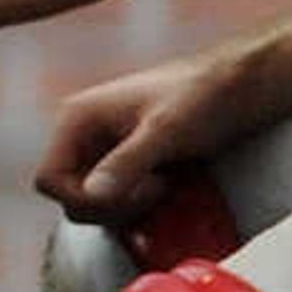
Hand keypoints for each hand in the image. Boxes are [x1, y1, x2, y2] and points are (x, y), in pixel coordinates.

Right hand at [35, 54, 246, 218]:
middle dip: (110, 205)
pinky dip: (136, 204)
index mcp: (77, 119)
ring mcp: (103, 151)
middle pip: (69, 197)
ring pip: (92, 202)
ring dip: (126, 207)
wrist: (242, 85)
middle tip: (155, 190)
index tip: (134, 191)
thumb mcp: (166, 131)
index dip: (84, 199)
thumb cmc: (204, 96)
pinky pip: (114, 197)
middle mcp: (83, 136)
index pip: (49, 181)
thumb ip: (126, 163)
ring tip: (163, 186)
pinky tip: (165, 188)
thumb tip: (89, 196)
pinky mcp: (126, 163)